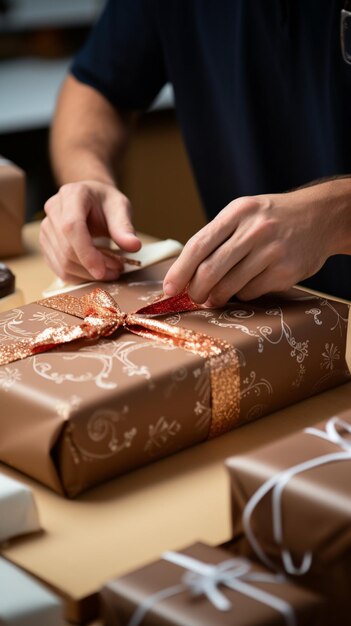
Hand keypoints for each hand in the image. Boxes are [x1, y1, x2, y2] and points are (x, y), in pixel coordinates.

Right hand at [40, 180, 140, 281]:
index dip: (86, 253)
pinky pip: (59, 268)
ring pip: (62, 262)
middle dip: (92, 266)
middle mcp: (54, 209)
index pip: (72, 227)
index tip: (103, 271)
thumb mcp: (120, 207)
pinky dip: (78, 277)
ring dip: (87, 274)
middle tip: (116, 271)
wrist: (91, 200)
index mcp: (72, 195)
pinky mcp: (46, 243)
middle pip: (66, 248)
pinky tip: (95, 273)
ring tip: (109, 271)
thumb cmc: (105, 202)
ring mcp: (46, 227)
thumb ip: (125, 227)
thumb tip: (133, 246)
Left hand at [163, 189, 334, 303]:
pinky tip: (247, 285)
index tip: (169, 288)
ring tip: (214, 297)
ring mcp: (272, 251)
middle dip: (195, 290)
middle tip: (193, 298)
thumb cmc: (272, 218)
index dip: (180, 271)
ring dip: (216, 297)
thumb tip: (187, 273)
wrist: (321, 217)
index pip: (199, 245)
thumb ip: (218, 237)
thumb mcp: (244, 213)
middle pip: (211, 270)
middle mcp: (254, 230)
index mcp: (237, 212)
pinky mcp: (286, 271)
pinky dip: (243, 294)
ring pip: (230, 286)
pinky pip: (251, 292)